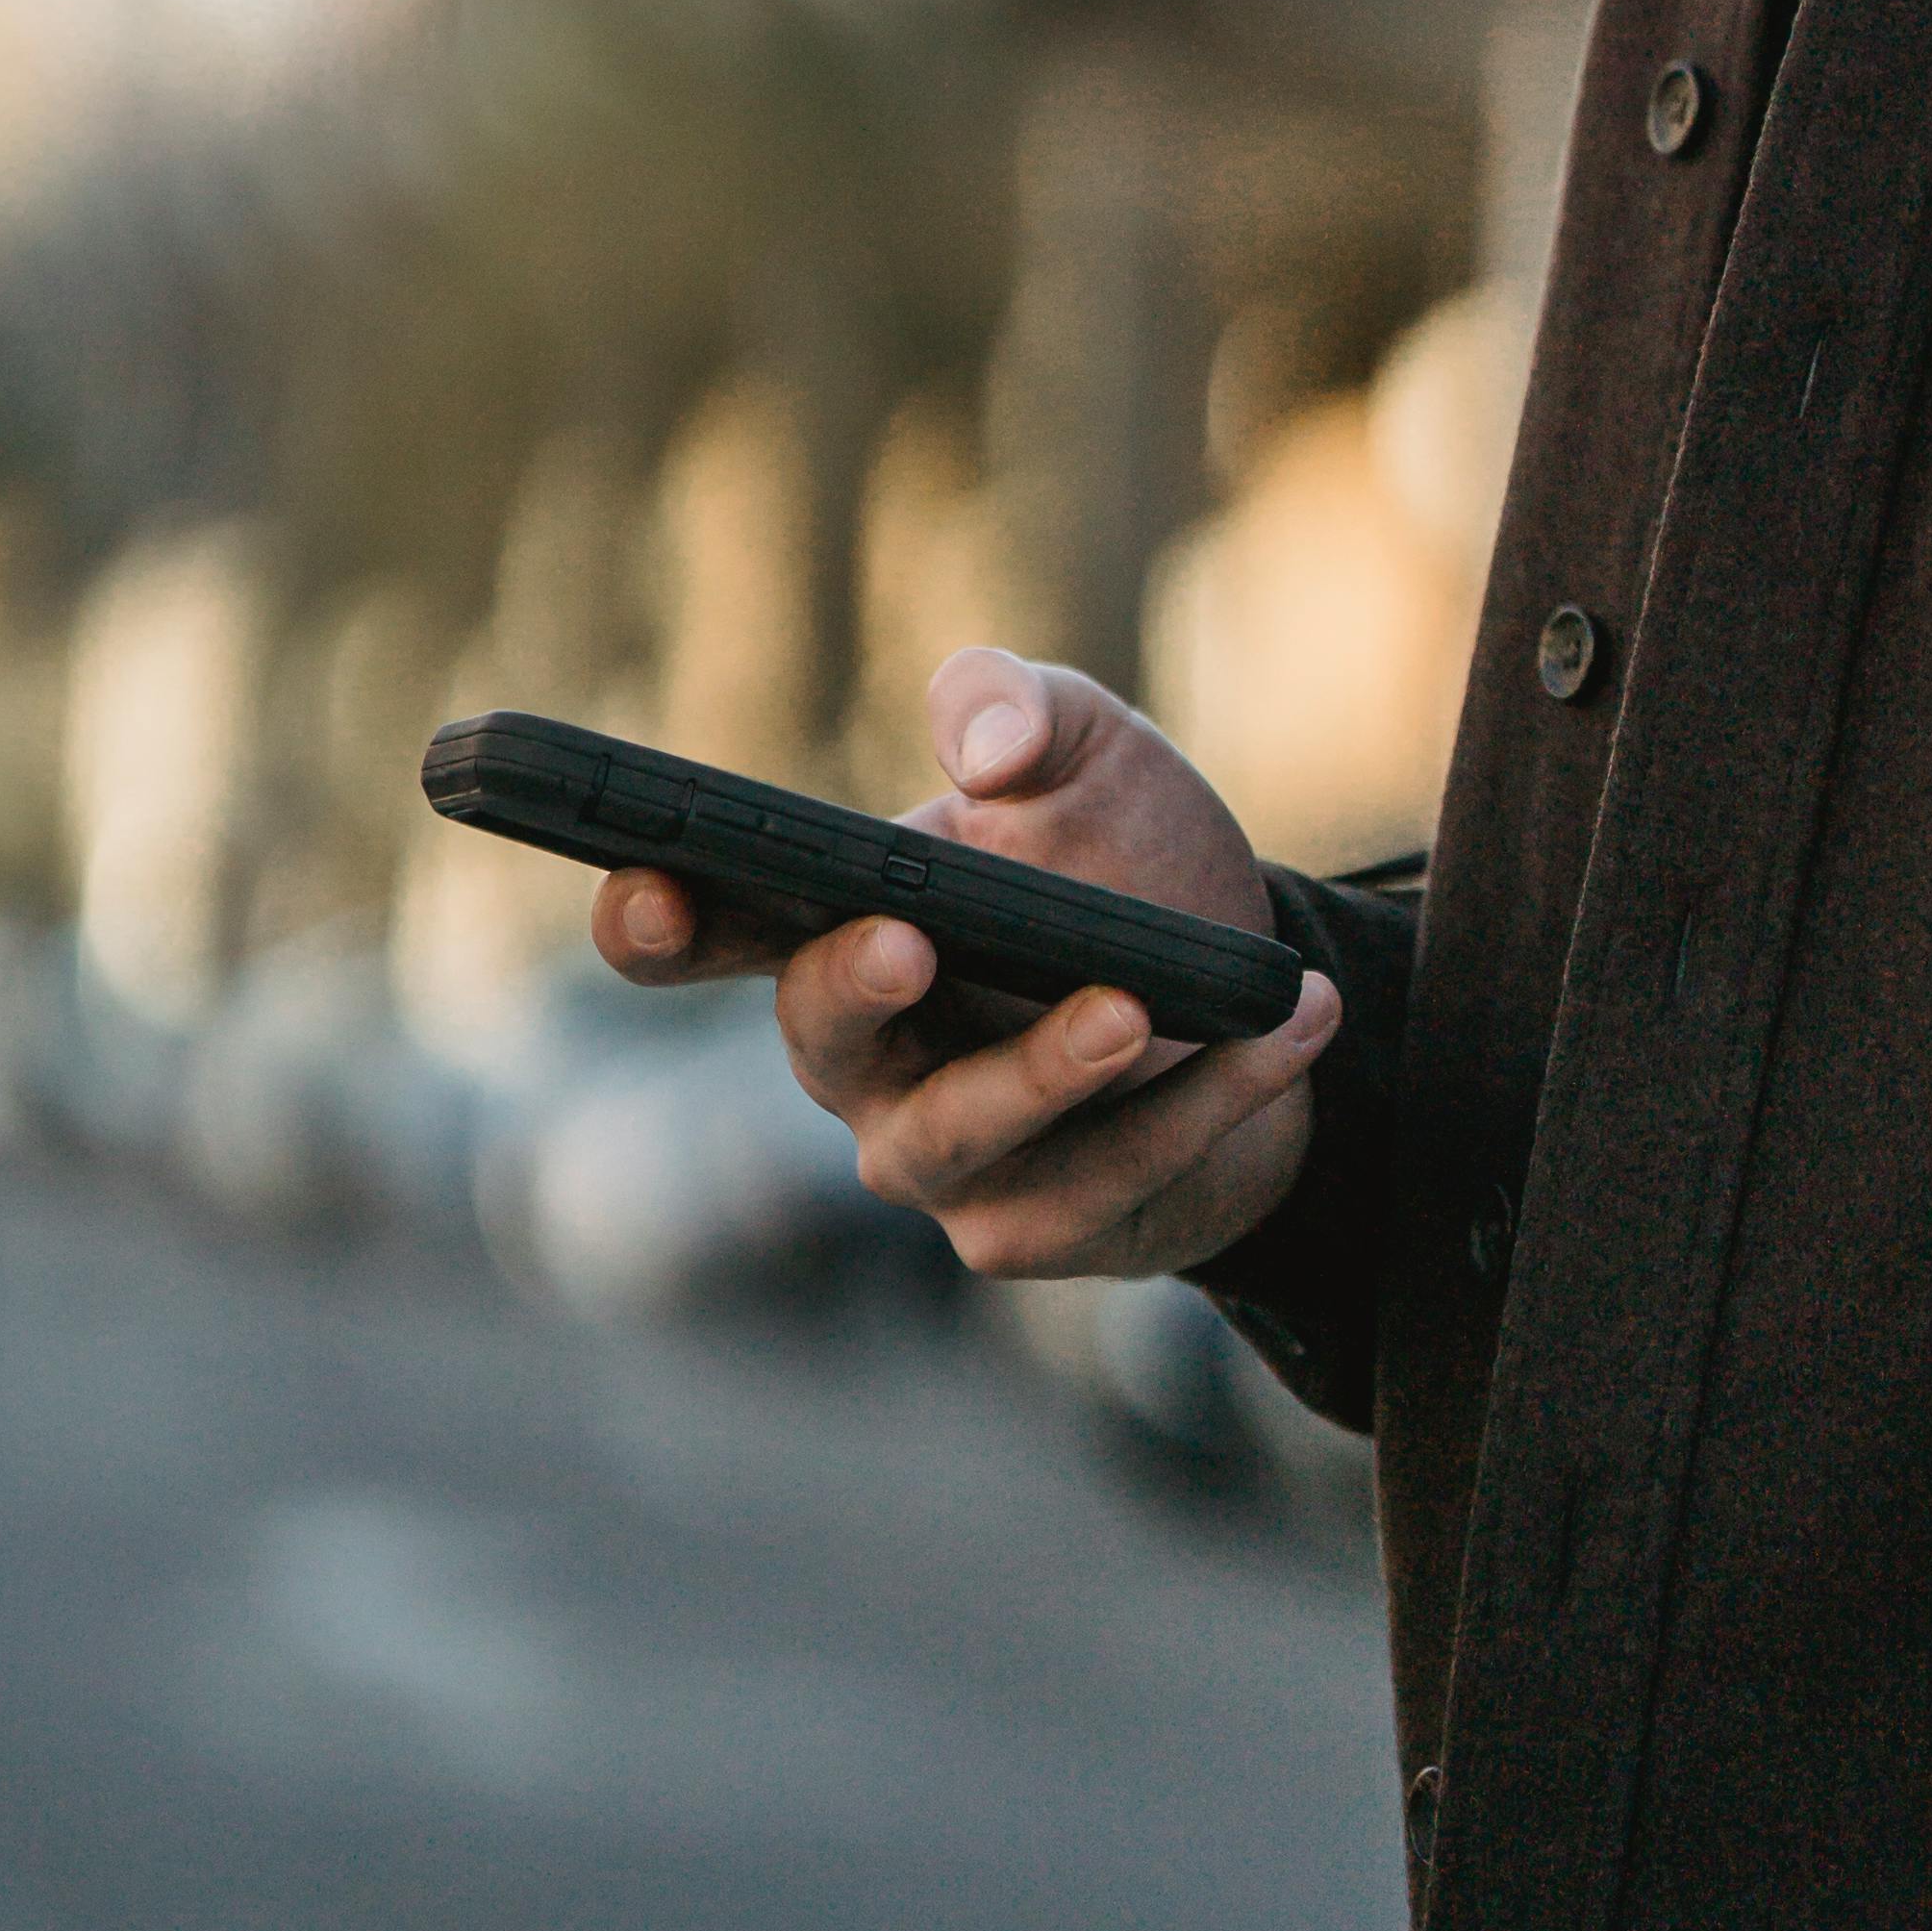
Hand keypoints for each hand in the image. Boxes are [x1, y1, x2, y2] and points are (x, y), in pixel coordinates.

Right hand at [587, 644, 1338, 1280]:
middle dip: (852, 992)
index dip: (653, 916)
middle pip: (821, 1044)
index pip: (709, 930)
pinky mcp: (1044, 1226)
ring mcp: (946, 1158)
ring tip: (1134, 1006)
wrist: (1243, 983)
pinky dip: (1207, 1099)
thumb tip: (987, 747)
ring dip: (1047, 1071)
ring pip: (964, 1136)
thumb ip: (1020, 705)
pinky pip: (1113, 1176)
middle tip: (906, 938)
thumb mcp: (1085, 746)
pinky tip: (1287, 1022)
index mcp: (837, 930)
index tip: (644, 885)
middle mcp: (867, 1060)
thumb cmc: (1121, 853)